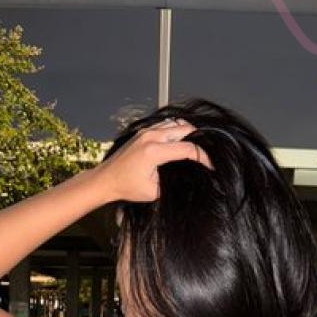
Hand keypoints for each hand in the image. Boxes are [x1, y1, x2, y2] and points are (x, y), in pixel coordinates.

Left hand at [96, 118, 214, 202]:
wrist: (106, 179)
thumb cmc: (126, 186)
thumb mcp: (153, 192)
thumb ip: (173, 182)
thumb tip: (187, 177)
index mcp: (154, 151)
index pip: (187, 149)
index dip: (203, 157)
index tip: (211, 165)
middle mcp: (151, 137)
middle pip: (184, 129)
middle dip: (198, 140)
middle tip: (204, 154)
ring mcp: (146, 132)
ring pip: (175, 124)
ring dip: (187, 133)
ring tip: (194, 147)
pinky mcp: (143, 132)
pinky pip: (166, 125)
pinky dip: (176, 131)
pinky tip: (180, 142)